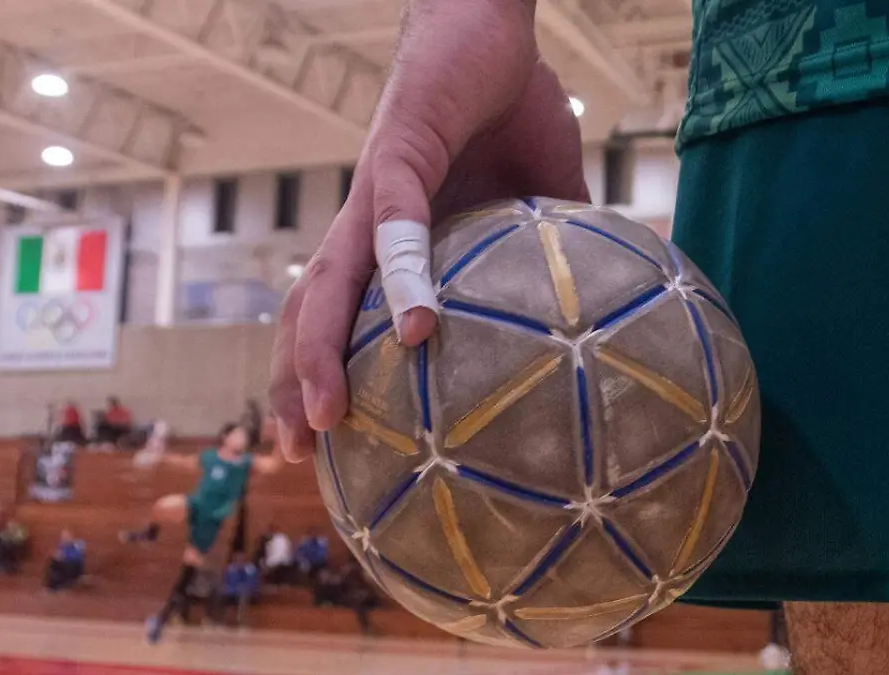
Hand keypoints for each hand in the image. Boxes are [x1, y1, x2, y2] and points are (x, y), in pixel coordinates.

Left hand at [270, 0, 589, 461]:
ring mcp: (374, 191)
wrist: (491, 21)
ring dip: (321, 352)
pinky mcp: (398, 152)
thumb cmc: (505, 104)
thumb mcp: (540, 197)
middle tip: (298, 456)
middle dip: (293, 385)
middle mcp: (364, 223)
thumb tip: (595, 311)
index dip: (322, 375)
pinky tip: (420, 330)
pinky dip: (407, 276)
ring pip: (330, 283)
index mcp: (388, 238)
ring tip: (325, 418)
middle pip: (310, 315)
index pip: (340, 318)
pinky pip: (398, 222)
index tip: (328, 443)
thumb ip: (550, 255)